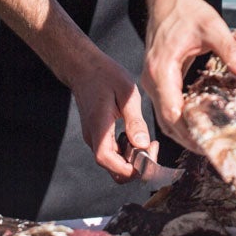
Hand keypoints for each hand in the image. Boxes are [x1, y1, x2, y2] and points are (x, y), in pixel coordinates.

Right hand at [66, 51, 160, 182]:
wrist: (84, 67)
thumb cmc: (105, 75)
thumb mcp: (126, 93)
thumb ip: (135, 121)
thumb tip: (143, 145)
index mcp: (99, 127)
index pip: (107, 160)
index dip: (129, 167)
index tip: (149, 155)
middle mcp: (93, 137)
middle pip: (112, 169)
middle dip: (135, 166)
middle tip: (151, 146)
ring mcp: (93, 138)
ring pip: (113, 163)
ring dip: (131, 159)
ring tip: (145, 138)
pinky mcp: (97, 135)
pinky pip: (112, 153)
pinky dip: (126, 151)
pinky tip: (134, 133)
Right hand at [142, 0, 235, 151]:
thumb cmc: (186, 11)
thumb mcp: (212, 27)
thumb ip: (229, 49)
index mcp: (161, 70)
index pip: (172, 112)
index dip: (190, 132)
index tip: (209, 144)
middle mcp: (152, 80)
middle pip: (167, 122)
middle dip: (189, 139)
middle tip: (215, 151)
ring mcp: (153, 82)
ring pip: (165, 118)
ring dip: (185, 133)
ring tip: (210, 145)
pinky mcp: (158, 81)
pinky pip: (168, 107)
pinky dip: (182, 120)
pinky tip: (201, 125)